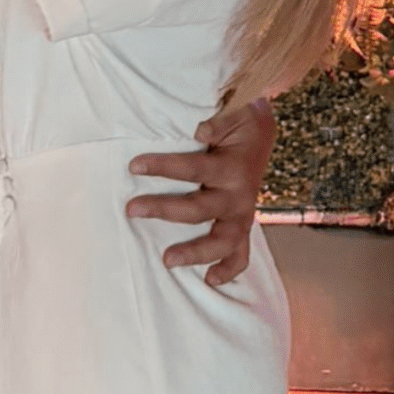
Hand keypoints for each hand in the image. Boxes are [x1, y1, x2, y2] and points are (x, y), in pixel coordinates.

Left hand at [125, 98, 275, 285]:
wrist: (262, 133)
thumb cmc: (238, 122)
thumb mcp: (233, 113)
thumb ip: (218, 121)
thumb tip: (200, 131)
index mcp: (231, 166)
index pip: (193, 168)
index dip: (163, 167)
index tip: (134, 166)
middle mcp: (238, 194)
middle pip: (199, 209)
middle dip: (163, 209)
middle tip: (131, 209)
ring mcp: (242, 213)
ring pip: (222, 241)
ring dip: (195, 253)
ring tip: (167, 260)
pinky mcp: (243, 224)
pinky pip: (242, 254)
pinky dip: (229, 269)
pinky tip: (210, 280)